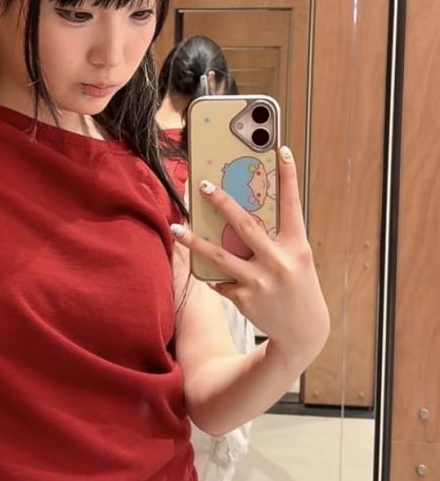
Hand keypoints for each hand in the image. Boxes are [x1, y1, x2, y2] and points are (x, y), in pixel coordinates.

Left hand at [172, 146, 329, 363]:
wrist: (303, 331)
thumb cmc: (297, 285)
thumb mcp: (296, 259)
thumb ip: (275, 238)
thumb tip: (239, 216)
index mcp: (296, 245)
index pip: (292, 204)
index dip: (288, 176)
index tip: (280, 149)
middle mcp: (278, 261)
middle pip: (244, 225)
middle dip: (222, 202)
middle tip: (204, 184)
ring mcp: (259, 281)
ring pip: (218, 256)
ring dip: (193, 241)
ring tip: (176, 228)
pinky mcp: (244, 298)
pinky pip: (220, 280)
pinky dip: (212, 275)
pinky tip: (206, 272)